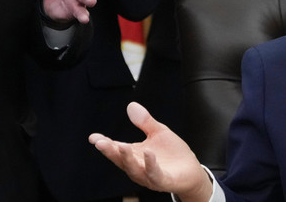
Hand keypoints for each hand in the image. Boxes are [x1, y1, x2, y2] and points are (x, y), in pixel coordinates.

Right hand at [89, 102, 213, 201]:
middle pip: (121, 160)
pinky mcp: (163, 181)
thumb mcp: (158, 132)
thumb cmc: (173, 153)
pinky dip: (150, 165)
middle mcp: (138, 166)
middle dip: (110, 151)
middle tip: (100, 142)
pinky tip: (149, 153)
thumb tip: (131, 105)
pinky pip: (155, 174)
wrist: (192, 170)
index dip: (104, 143)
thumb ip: (145, 121)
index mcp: (135, 154)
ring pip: (134, 169)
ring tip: (122, 146)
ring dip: (127, 158)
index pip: (116, 148)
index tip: (93, 137)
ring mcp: (149, 175)